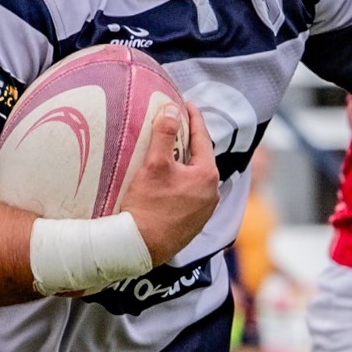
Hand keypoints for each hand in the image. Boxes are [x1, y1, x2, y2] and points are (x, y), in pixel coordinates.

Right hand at [119, 101, 219, 267]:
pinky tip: (168, 184)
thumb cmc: (147, 206)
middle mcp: (212, 194)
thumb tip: (172, 110)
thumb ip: (165, 134)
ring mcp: (205, 212)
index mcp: (207, 175)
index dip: (192, 117)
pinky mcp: (194, 225)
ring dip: (185, 165)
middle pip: (200, 158)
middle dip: (188, 142)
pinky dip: (182, 184)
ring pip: (196, 179)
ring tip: (169, 155)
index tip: (184, 104)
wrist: (139, 248)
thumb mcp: (154, 164)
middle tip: (174, 127)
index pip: (202, 137)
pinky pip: (191, 196)